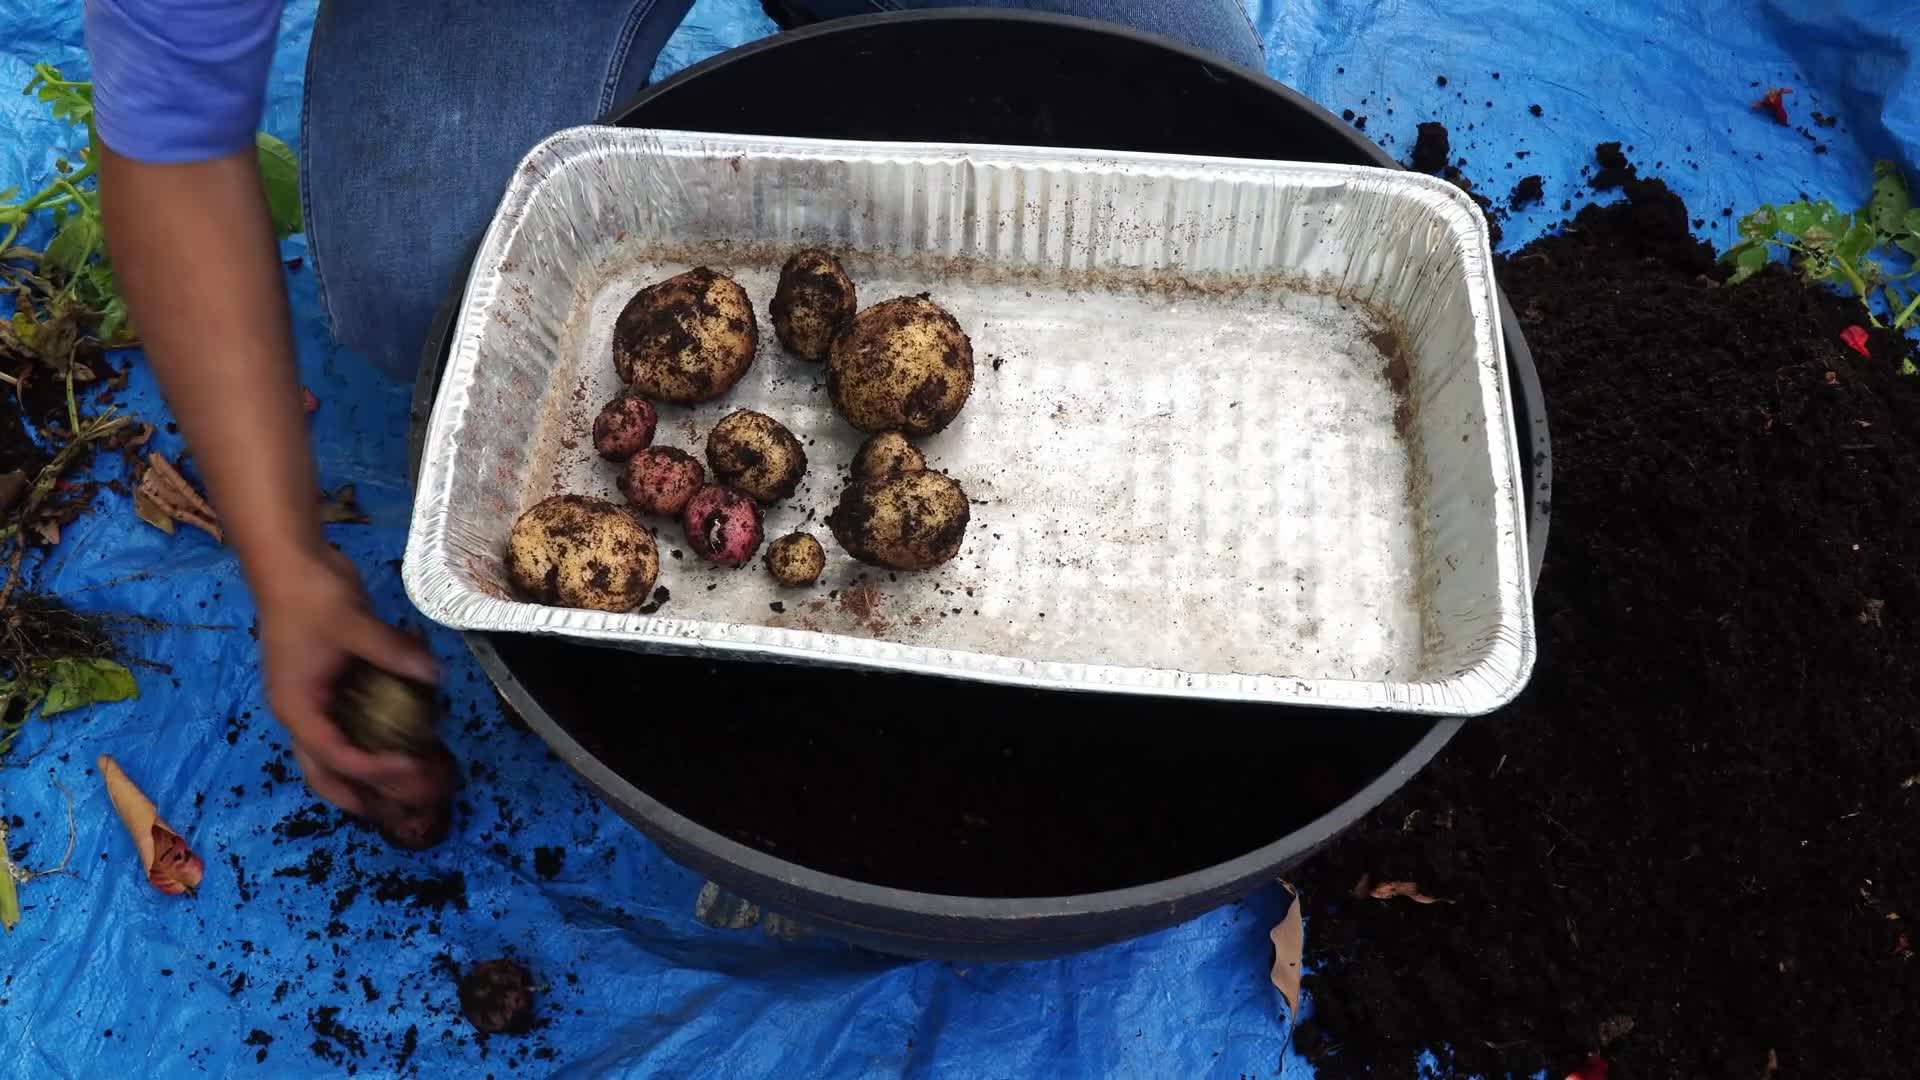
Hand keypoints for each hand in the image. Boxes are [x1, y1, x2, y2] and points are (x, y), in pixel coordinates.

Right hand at [256, 546, 448, 818]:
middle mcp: (300, 713)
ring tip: (404, 794)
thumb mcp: (352, 622)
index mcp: (297, 707)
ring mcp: (311, 703)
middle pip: (324, 774)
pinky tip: (401, 748)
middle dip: (361, 798)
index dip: (373, 769)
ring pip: (334, 758)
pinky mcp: (326, 689)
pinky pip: (346, 730)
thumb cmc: (310, 594)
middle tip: (404, 813)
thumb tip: (432, 674)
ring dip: (366, 779)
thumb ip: (391, 651)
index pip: (335, 756)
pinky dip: (370, 746)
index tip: (412, 768)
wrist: (289, 562)